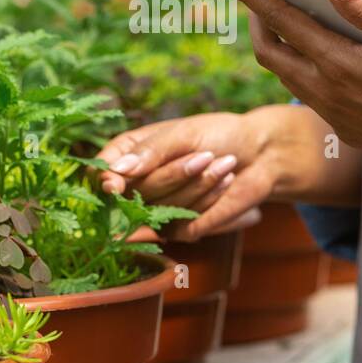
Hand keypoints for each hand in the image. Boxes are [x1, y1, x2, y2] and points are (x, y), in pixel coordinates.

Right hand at [95, 105, 347, 240]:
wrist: (260, 154)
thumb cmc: (218, 134)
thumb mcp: (184, 134)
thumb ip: (151, 152)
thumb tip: (118, 170)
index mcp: (130, 154)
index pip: (101, 172)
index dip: (104, 181)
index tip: (113, 185)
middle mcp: (139, 184)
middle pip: (135, 192)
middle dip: (176, 173)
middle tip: (206, 155)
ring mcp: (159, 209)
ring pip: (162, 206)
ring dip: (199, 183)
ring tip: (224, 163)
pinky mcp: (182, 228)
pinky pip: (185, 220)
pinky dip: (209, 198)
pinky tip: (226, 180)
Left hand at [209, 0, 361, 203]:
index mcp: (341, 66)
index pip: (282, 21)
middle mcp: (326, 93)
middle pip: (269, 50)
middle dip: (253, 15)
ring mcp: (332, 114)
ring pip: (284, 73)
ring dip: (273, 40)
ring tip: (274, 9)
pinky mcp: (343, 127)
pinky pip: (305, 90)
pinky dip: (296, 62)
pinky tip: (311, 46)